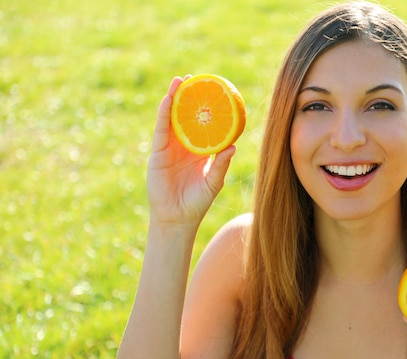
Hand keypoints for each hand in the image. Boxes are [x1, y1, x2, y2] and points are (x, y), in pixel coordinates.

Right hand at [146, 76, 235, 226]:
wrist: (177, 218)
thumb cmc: (197, 202)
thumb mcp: (213, 182)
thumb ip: (221, 165)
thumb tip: (233, 146)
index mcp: (200, 150)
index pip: (205, 125)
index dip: (208, 109)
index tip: (214, 91)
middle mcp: (184, 145)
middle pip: (186, 116)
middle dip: (189, 97)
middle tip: (195, 78)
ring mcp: (170, 148)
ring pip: (172, 118)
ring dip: (174, 99)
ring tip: (180, 81)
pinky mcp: (158, 153)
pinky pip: (161, 130)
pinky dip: (164, 114)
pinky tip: (167, 100)